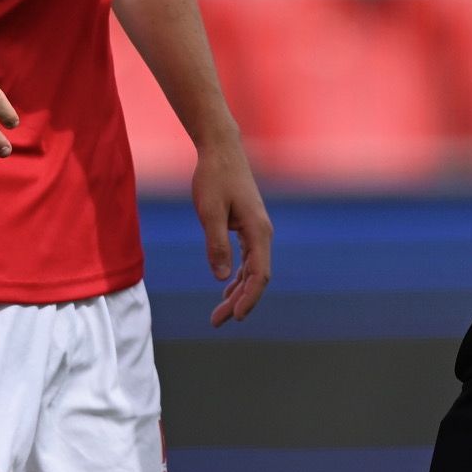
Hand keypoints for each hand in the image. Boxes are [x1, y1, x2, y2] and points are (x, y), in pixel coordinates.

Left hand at [191, 135, 272, 326]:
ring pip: (252, 270)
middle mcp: (263, 233)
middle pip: (256, 277)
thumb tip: (221, 277)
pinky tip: (226, 288)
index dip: (249, 299)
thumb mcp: (209, 212)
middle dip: (239, 301)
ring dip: (238, 292)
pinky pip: (248, 259)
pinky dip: (238, 276)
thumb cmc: (214, 177)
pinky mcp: (248, 225)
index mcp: (258, 231)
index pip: (259, 275)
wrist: (221, 149)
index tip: (236, 317)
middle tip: (218, 322)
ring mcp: (257, 229)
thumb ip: (216, 244)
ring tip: (220, 313)